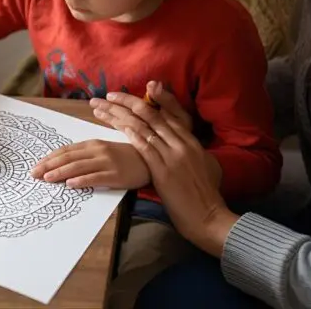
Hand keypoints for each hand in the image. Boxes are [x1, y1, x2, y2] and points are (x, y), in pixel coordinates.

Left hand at [30, 140, 149, 189]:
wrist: (150, 160)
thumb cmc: (125, 156)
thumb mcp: (104, 150)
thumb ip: (85, 155)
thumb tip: (64, 164)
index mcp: (93, 144)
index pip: (66, 151)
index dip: (49, 158)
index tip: (35, 166)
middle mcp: (98, 151)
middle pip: (68, 158)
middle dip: (49, 166)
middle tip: (33, 174)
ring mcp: (107, 163)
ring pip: (79, 167)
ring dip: (61, 173)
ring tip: (47, 179)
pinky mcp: (116, 175)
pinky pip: (96, 178)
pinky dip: (82, 181)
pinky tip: (70, 185)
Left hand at [90, 81, 237, 256]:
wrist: (208, 215)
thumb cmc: (205, 194)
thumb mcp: (205, 165)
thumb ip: (192, 150)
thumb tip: (181, 144)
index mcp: (191, 140)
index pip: (166, 112)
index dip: (145, 100)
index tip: (128, 94)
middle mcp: (182, 143)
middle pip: (151, 115)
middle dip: (126, 103)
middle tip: (109, 95)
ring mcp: (172, 155)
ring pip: (143, 127)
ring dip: (119, 116)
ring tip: (102, 108)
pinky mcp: (163, 170)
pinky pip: (144, 147)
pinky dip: (130, 134)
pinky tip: (117, 125)